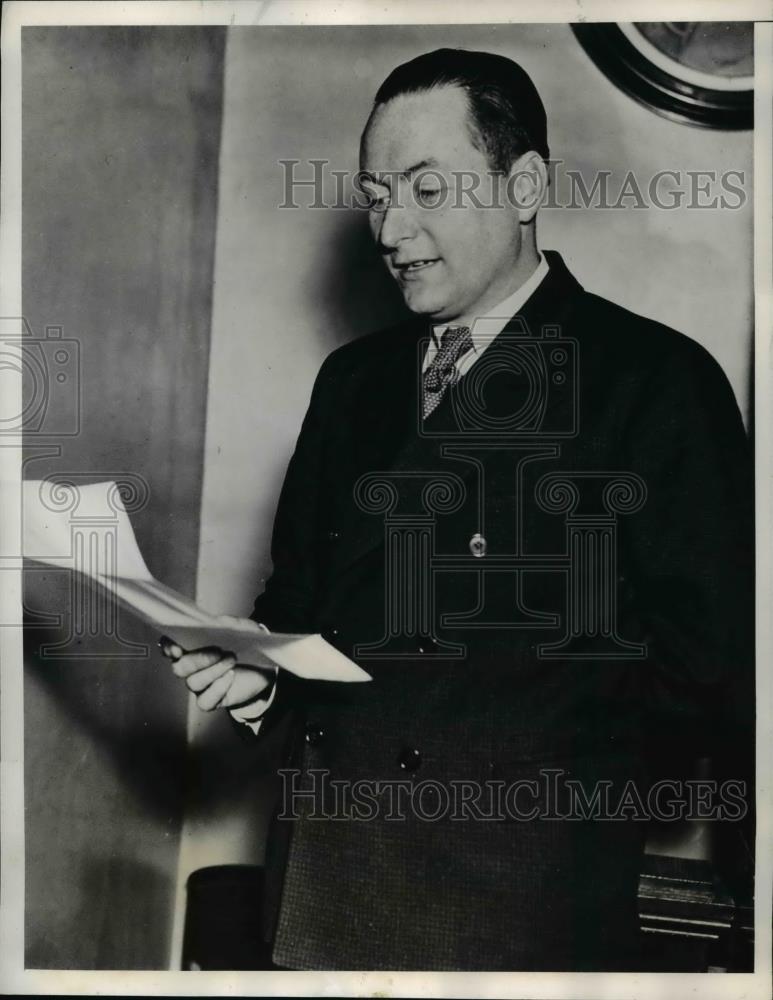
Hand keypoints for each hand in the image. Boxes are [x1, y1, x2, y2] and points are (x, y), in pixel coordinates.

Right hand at [159, 617, 273, 711]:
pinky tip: (231, 676)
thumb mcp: (241, 629)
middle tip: (219, 651)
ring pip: (193, 683)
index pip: (170, 648)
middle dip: (198, 659)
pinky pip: (205, 701)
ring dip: (214, 670)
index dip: (168, 648)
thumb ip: (228, 624)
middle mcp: (191, 668)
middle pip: (179, 668)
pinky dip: (218, 689)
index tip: (176, 648)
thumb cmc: (245, 647)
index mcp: (192, 648)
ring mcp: (200, 685)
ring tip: (232, 659)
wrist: (263, 669)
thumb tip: (217, 623)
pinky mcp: (211, 700)